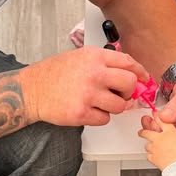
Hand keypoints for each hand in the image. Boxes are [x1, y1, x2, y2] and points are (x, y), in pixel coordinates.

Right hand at [19, 46, 148, 126]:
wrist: (31, 90)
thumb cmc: (54, 74)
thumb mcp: (80, 57)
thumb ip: (104, 63)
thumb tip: (129, 74)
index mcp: (94, 56)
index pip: (128, 62)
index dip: (140, 72)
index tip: (144, 78)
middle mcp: (94, 73)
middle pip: (130, 84)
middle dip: (128, 92)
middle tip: (120, 94)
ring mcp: (88, 94)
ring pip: (120, 105)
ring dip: (114, 107)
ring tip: (99, 102)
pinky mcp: (82, 113)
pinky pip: (105, 119)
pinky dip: (100, 117)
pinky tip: (88, 109)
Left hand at [139, 114, 175, 170]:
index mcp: (170, 133)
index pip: (161, 121)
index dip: (157, 116)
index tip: (155, 115)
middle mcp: (160, 140)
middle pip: (148, 132)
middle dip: (144, 130)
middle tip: (142, 130)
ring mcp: (156, 150)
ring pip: (147, 144)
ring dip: (148, 143)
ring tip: (147, 143)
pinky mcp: (155, 160)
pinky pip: (149, 156)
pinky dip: (150, 155)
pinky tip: (152, 155)